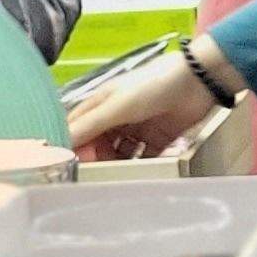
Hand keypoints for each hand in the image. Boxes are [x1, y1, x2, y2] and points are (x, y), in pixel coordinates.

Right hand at [66, 36, 225, 160]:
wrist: (197, 81)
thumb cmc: (152, 86)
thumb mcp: (116, 105)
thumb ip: (90, 125)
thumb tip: (60, 143)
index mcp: (102, 102)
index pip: (77, 127)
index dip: (73, 145)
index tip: (72, 164)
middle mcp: (117, 115)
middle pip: (98, 143)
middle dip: (97, 158)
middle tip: (100, 173)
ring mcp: (138, 128)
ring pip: (119, 153)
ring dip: (118, 164)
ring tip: (120, 175)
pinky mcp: (158, 138)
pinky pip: (143, 158)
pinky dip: (141, 166)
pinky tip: (142, 174)